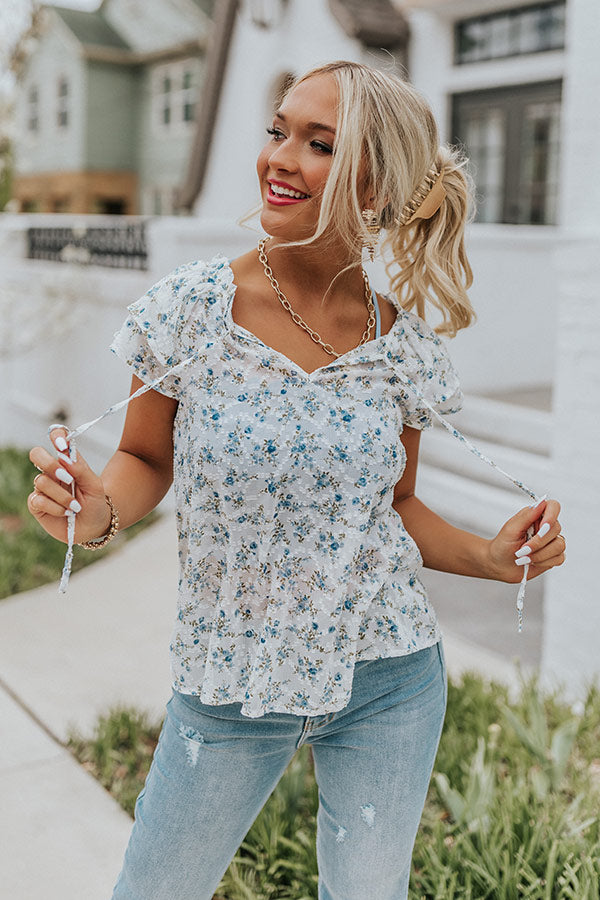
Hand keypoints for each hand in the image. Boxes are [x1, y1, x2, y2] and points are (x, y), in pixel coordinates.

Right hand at [28, 427, 110, 544]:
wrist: (93, 527)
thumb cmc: (95, 503)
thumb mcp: (94, 485)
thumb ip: (80, 469)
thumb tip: (63, 457)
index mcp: (66, 462)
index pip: (57, 440)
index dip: (56, 436)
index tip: (61, 444)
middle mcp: (52, 472)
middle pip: (37, 454)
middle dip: (50, 465)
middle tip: (68, 478)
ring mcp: (42, 487)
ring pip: (41, 481)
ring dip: (62, 496)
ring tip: (75, 506)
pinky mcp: (36, 504)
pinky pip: (39, 500)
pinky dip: (55, 507)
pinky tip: (65, 512)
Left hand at [487, 498, 565, 583]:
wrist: (499, 565)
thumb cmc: (502, 545)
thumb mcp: (511, 529)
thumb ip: (527, 516)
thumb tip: (542, 502)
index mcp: (536, 516)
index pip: (553, 507)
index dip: (551, 515)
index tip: (542, 527)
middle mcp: (546, 527)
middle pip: (556, 529)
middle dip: (538, 542)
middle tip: (522, 549)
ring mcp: (551, 542)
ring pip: (559, 545)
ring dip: (540, 554)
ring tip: (524, 557)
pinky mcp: (554, 556)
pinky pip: (559, 558)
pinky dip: (543, 562)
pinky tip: (531, 562)